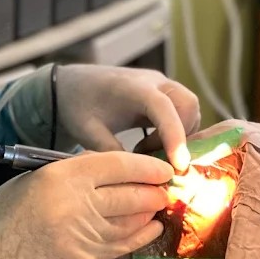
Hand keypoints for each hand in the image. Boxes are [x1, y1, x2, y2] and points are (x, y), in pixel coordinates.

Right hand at [0, 150, 171, 258]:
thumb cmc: (7, 208)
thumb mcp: (38, 174)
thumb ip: (75, 170)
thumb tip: (112, 168)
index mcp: (64, 175)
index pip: (117, 164)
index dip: (146, 165)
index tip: (163, 167)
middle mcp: (78, 204)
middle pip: (131, 194)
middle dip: (155, 190)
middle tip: (167, 186)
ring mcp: (84, 236)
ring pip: (132, 222)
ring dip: (151, 212)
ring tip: (160, 204)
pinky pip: (122, 246)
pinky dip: (141, 235)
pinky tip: (151, 228)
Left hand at [56, 65, 200, 171]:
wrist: (70, 84)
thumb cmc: (77, 104)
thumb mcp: (88, 132)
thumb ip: (112, 153)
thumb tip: (137, 177)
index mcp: (132, 87)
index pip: (163, 107)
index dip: (174, 134)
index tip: (179, 164)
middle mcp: (152, 82)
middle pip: (187, 105)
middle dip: (183, 136)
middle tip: (160, 160)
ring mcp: (159, 85)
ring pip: (189, 108)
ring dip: (179, 135)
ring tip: (148, 151)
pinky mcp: (160, 93)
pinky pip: (181, 111)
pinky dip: (175, 131)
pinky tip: (150, 145)